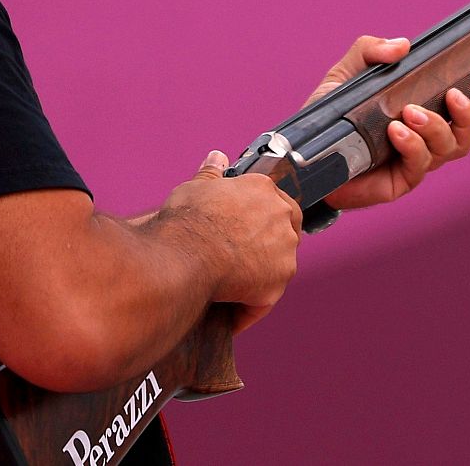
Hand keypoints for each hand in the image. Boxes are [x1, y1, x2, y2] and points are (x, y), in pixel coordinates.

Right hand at [159, 151, 301, 332]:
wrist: (183, 256)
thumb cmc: (186, 221)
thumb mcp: (195, 188)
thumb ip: (211, 174)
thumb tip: (217, 157)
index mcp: (262, 188)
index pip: (275, 200)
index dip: (261, 216)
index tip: (246, 228)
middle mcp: (280, 215)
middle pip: (286, 230)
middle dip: (268, 244)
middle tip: (240, 257)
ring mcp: (283, 250)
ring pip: (280, 264)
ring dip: (261, 274)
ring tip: (233, 285)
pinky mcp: (277, 282)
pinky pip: (264, 299)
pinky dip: (249, 307)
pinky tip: (230, 312)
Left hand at [306, 35, 469, 211]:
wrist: (306, 155)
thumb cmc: (332, 115)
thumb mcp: (346, 74)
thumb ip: (370, 52)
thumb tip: (402, 45)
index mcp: (420, 114)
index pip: (460, 110)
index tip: (465, 83)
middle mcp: (424, 140)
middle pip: (464, 134)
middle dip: (465, 115)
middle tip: (449, 95)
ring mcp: (413, 162)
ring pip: (447, 149)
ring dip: (434, 128)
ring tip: (409, 113)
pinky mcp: (399, 181)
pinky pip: (418, 167)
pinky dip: (412, 146)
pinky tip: (395, 132)